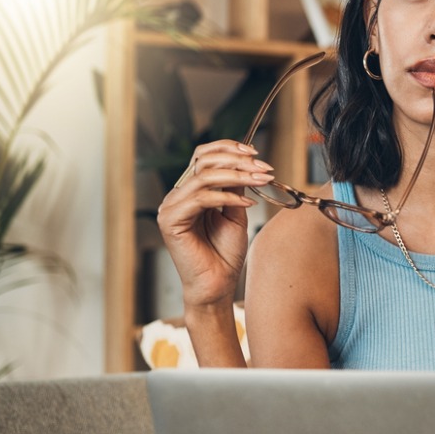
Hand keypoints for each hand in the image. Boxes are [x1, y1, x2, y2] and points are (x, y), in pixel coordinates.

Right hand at [156, 140, 273, 307]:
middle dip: (237, 160)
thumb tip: (246, 163)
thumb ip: (235, 187)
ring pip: (204, 177)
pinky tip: (247, 203)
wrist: (218, 285)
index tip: (256, 154)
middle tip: (264, 168)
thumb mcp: (236, 213)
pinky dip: (227, 196)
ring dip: (238, 175)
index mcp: (190, 191)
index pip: (203, 156)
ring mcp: (171, 207)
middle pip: (203, 160)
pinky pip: (201, 198)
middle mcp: (177, 196)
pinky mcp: (170, 221)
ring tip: (261, 181)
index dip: (228, 148)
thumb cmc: (225, 253)